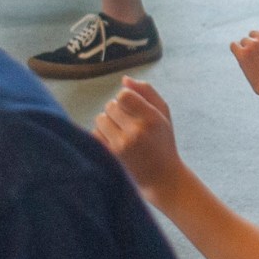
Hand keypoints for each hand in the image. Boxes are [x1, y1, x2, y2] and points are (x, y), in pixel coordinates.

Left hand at [92, 78, 183, 197]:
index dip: (125, 98)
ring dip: (107, 123)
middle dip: (116, 111)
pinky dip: (101, 136)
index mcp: (152, 118)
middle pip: (110, 106)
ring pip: (100, 119)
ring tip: (120, 133)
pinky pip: (95, 135)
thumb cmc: (162, 141)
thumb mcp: (163, 114)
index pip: (124, 95)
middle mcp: (136, 131)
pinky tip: (113, 143)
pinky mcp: (110, 157)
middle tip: (127, 124)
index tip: (131, 107)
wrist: (161, 178)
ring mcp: (121, 146)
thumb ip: (146, 92)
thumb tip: (124, 79)